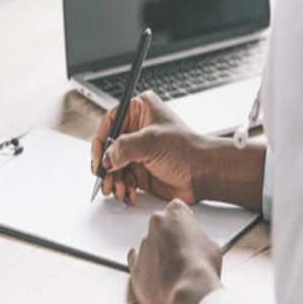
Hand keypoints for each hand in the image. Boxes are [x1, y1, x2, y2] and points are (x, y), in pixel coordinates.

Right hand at [91, 90, 267, 210]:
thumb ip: (124, 148)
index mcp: (140, 110)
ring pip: (113, 165)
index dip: (101, 141)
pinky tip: (129, 193)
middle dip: (106, 167)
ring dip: (114, 180)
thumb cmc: (187, 149)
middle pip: (109, 147)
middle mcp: (137, 129)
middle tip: (105, 180)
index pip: (110, 122)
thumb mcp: (151, 142)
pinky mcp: (140, 169)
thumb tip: (106, 159)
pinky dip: (123, 187)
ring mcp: (138, 150)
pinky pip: (122, 178)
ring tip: (118, 190)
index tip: (98, 159)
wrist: (205, 173)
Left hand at [127, 199, 221, 303]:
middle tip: (181, 251)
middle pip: (161, 225)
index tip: (186, 228)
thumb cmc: (201, 269)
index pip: (176, 208)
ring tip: (173, 270)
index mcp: (174, 215)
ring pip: (150, 244)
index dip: (183, 220)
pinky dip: (143, 264)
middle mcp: (155, 225)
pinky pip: (135, 260)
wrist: (188, 293)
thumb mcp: (210, 245)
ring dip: (158, 253)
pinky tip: (152, 270)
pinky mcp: (135, 265)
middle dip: (169, 236)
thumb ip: (197, 238)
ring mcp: (143, 245)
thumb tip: (195, 245)